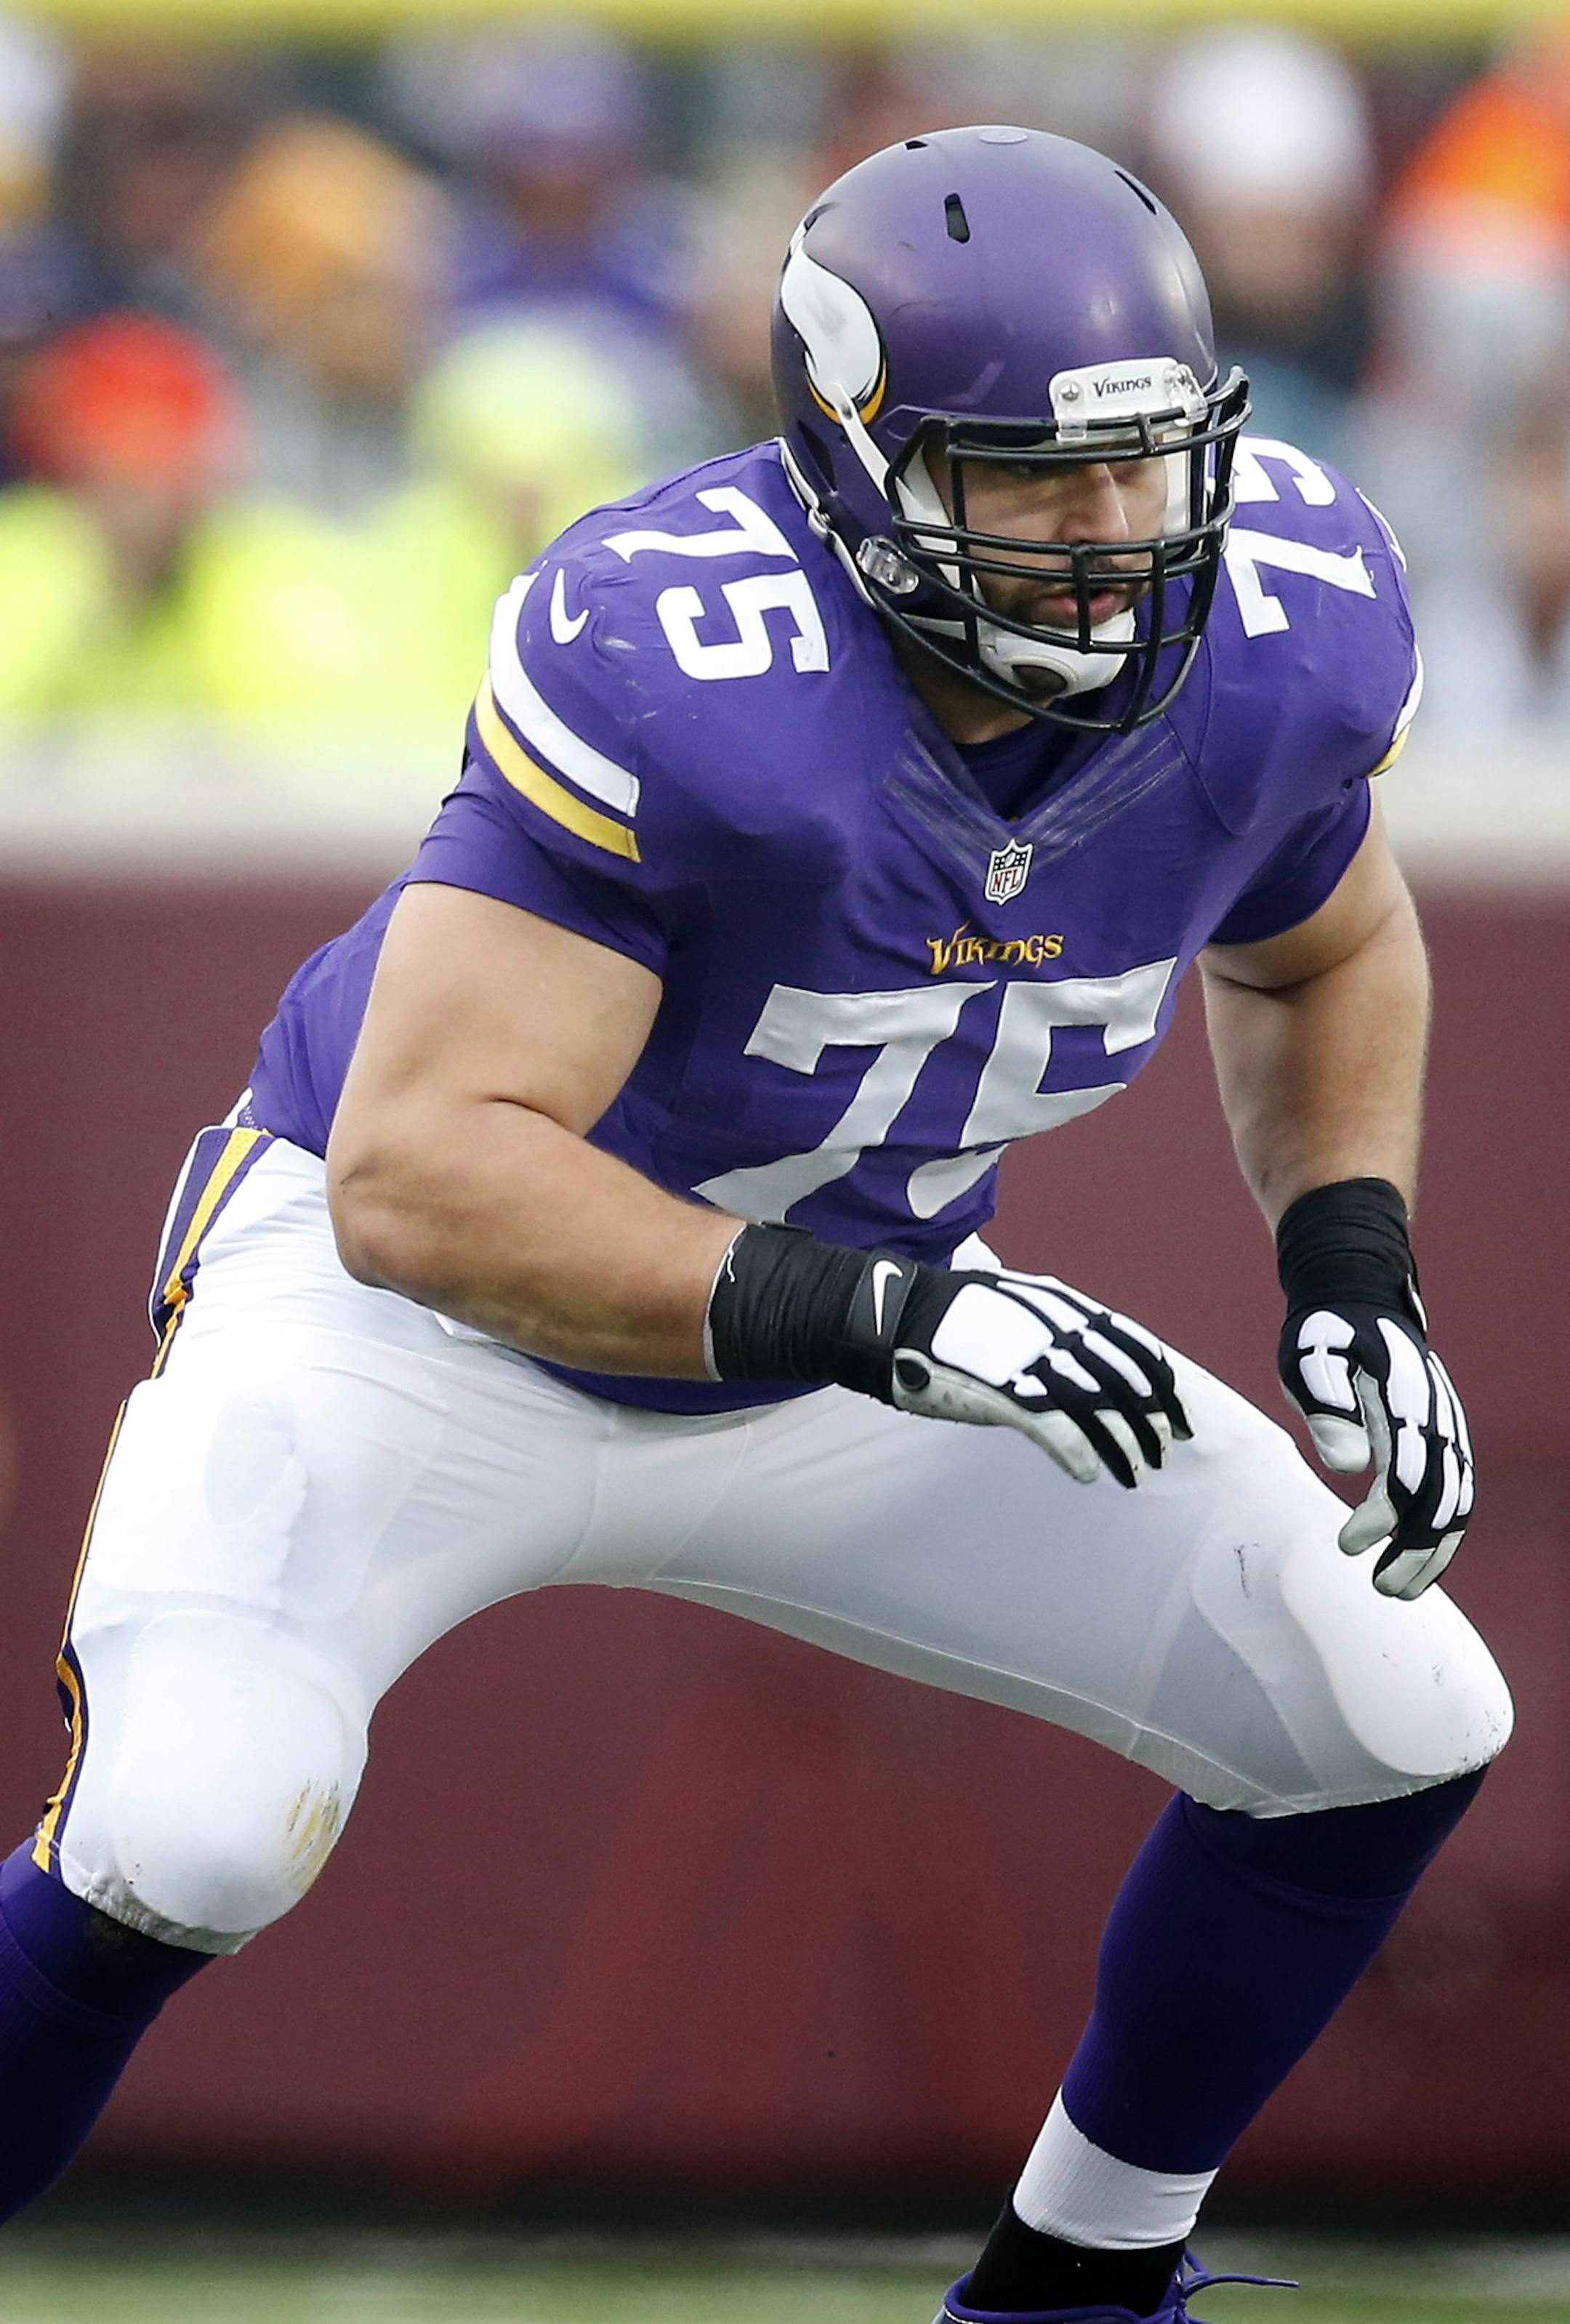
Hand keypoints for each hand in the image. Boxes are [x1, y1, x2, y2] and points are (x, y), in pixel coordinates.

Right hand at [706, 1227, 1190, 1486]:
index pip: (1133, 1346)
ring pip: (1099, 1409)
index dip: (1162, 1385)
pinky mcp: (1003, 1390)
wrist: (895, 1317)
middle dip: (1151, 1421)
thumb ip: (1057, 1329)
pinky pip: (1056, 1429)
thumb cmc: (952, 1319)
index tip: (1178, 1415)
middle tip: (1161, 1453)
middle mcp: (1056, 1329)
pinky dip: (1081, 1454)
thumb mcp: (1017, 1309)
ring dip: (1124, 1445)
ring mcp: (1030, 1359)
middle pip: (1124, 1381)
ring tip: (1134, 1473)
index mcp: (1063, 1306)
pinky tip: (1090, 1474)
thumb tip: (1090, 1361)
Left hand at [1279, 1298, 1473, 1598]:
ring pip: (1458, 1503)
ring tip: (1397, 1590)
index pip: (1408, 1471)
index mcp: (1405, 1399)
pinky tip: (1418, 1566)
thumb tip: (1346, 1466)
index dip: (1383, 1516)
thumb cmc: (1327, 1334)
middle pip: (1443, 1496)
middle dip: (1416, 1549)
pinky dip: (1442, 1534)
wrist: (1358, 1302)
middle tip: (1379, 1587)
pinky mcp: (1445, 1439)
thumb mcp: (1311, 1358)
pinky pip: (1456, 1494)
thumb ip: (1327, 1407)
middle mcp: (1437, 1418)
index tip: (1346, 1544)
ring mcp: (1447, 1428)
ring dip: (1433, 1551)